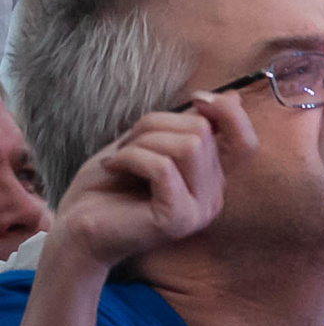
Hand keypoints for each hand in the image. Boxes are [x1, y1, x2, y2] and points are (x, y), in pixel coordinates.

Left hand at [46, 94, 251, 271]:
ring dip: (142, 141)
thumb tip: (232, 97)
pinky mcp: (177, 219)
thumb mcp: (149, 144)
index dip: (227, 113)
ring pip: (188, 146)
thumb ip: (185, 127)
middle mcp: (213, 196)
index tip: (195, 100)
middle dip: (156, 125)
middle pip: (202, 133)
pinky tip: (113, 166)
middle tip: (127, 143)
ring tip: (120, 157)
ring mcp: (198, 210)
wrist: (75, 228)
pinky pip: (163, 168)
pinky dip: (131, 157)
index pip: (245, 143)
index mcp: (211, 179)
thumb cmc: (108, 187)